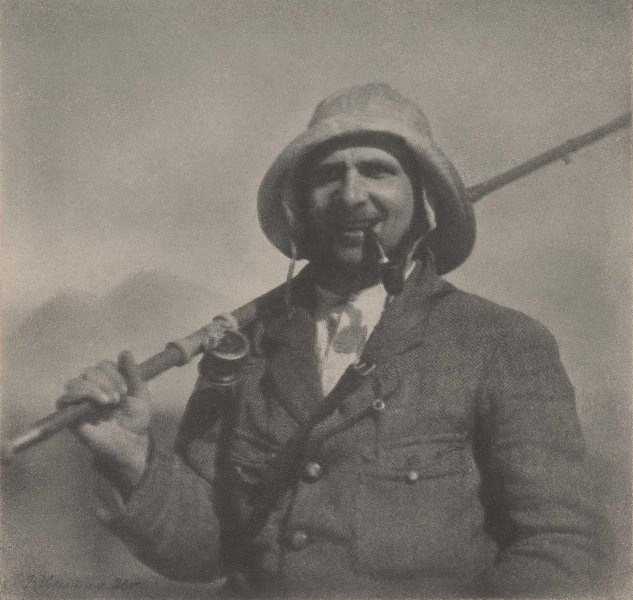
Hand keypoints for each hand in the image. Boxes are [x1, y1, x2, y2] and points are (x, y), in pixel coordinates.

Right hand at [59, 351, 150, 490]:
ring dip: (94, 388)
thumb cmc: (136, 419)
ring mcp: (80, 402)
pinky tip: (98, 403)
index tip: (126, 389)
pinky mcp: (70, 416)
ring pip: (76, 382)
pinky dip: (80, 396)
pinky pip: (64, 399)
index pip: (102, 365)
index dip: (114, 372)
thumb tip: (124, 351)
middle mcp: (91, 389)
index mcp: (107, 382)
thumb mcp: (140, 393)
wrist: (132, 442)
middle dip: (106, 381)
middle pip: (89, 371)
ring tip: (110, 401)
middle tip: (119, 398)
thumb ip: (132, 373)